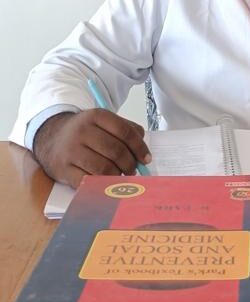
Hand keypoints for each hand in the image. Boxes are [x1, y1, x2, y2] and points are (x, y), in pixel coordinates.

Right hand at [33, 109, 151, 186]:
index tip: (146, 158)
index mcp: (95, 116)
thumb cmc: (84, 132)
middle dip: (130, 164)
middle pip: (116, 151)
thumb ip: (126, 130)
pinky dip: (102, 185)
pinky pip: (88, 181)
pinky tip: (107, 184)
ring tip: (121, 177)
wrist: (51, 137)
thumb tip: (143, 152)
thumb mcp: (103, 122)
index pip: (124, 131)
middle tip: (133, 170)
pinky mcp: (63, 169)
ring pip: (103, 168)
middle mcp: (82, 131)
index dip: (139, 147)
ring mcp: (71, 150)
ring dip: (118, 176)